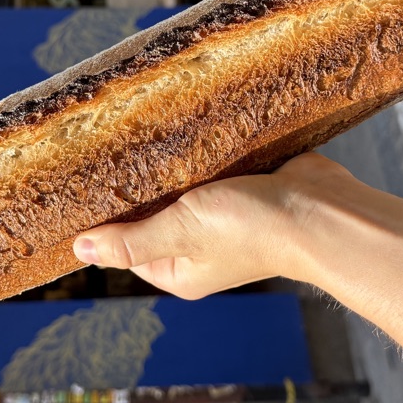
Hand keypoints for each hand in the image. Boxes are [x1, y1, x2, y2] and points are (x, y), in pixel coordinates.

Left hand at [73, 153, 355, 298]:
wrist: (321, 209)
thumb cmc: (252, 229)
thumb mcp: (181, 232)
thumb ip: (132, 240)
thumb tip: (81, 249)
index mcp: (179, 270)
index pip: (126, 247)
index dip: (106, 220)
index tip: (84, 189)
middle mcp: (199, 249)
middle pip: (152, 217)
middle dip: (137, 190)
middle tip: (108, 155)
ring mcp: (222, 219)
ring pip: (180, 190)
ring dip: (167, 169)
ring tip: (139, 137)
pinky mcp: (242, 189)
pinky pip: (207, 171)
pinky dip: (196, 156)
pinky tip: (179, 133)